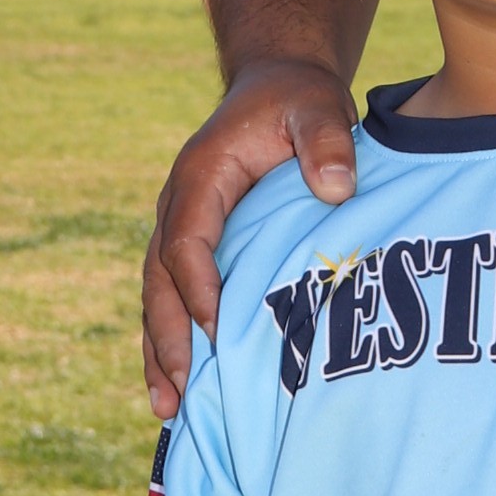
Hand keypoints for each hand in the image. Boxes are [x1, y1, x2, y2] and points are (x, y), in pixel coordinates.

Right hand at [142, 56, 359, 417]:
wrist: (277, 86)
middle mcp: (178, 206)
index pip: (187, 241)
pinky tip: (180, 389)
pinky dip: (174, 342)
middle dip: (166, 339)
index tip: (216, 331)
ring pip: (159, 298)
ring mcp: (181, 228)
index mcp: (200, 176)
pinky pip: (176, 299)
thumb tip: (336, 189)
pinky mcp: (197, 247)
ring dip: (160, 352)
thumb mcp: (318, 105)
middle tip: (177, 393)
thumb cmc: (297, 99)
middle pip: (160, 281)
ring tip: (166, 410)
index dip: (198, 287)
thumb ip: (327, 141)